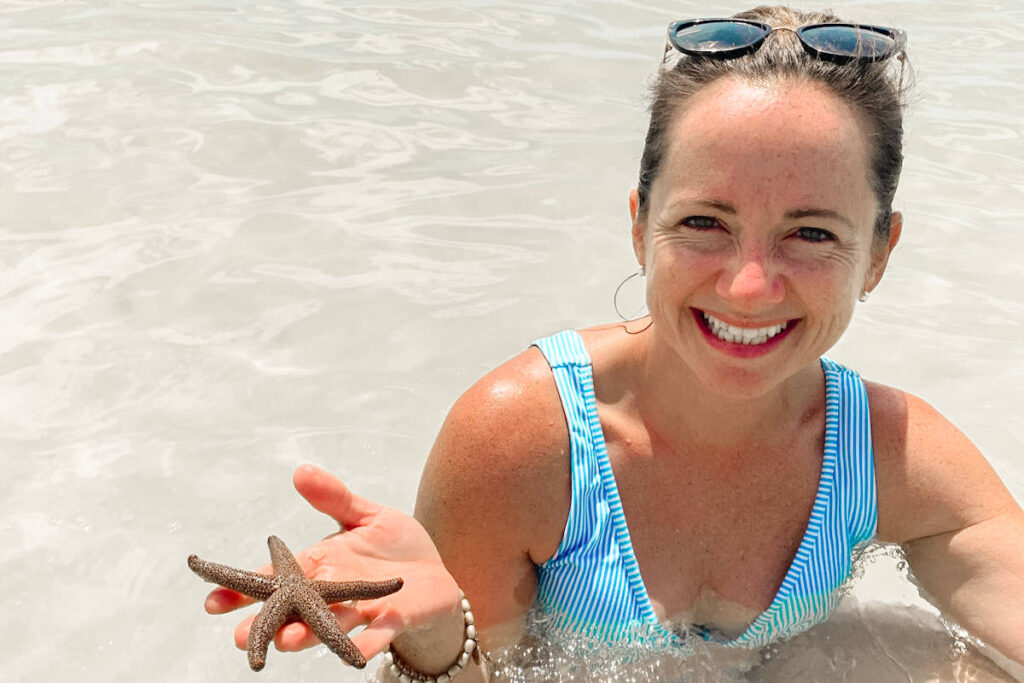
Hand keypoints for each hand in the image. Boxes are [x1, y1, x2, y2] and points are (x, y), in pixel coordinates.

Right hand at [203, 464, 460, 662]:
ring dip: (308, 635)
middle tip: (239, 637)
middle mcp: (334, 593)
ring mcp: (362, 609)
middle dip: (268, 624)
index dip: (245, 590)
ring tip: (285, 642)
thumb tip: (300, 470)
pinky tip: (354, 656)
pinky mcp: (393, 620)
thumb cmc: (397, 546)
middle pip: (294, 610)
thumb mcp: (367, 515)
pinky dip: (366, 644)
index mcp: (320, 566)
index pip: (276, 579)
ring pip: (329, 625)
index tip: (212, 601)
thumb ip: (334, 498)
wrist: (437, 573)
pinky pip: (378, 634)